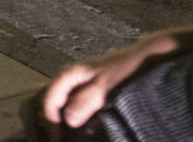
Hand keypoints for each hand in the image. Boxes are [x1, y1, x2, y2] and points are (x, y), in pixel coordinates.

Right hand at [39, 35, 172, 133]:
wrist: (142, 58)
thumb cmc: (123, 69)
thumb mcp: (104, 87)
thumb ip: (85, 102)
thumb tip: (68, 120)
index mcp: (70, 74)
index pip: (50, 99)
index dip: (51, 119)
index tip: (58, 136)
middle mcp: (72, 78)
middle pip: (56, 101)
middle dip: (58, 120)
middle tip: (63, 137)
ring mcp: (82, 82)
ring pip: (67, 102)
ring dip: (68, 118)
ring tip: (74, 133)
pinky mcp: (92, 87)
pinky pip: (79, 102)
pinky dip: (80, 114)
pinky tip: (88, 124)